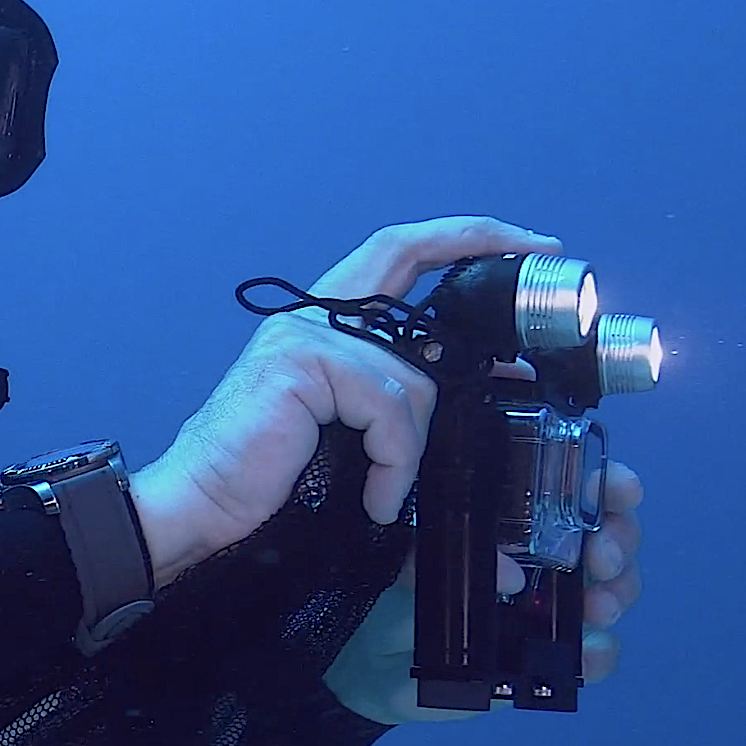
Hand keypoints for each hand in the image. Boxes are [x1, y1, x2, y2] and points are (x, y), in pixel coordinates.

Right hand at [130, 217, 560, 584]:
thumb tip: (505, 433)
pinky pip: (386, 403)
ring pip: (412, 371)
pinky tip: (377, 496)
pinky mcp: (300, 364)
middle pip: (403, 251)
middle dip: (477, 243)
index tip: (527, 244)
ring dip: (413, 441)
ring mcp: (305, 334)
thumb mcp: (362, 445)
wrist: (205, 507)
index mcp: (332, 324)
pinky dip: (394, 459)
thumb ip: (419, 426)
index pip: (401, 251)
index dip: (463, 238)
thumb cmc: (275, 478)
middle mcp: (316, 315)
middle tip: (540, 257)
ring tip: (390, 489)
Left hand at [324, 459, 648, 723]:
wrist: (373, 666)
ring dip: (617, 593)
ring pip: (610, 590)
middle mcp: (542, 558)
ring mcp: (549, 609)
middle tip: (601, 558)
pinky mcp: (545, 658)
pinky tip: (588, 652)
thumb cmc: (391, 596)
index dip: (607, 485)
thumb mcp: (402, 566)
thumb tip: (508, 575)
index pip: (573, 488)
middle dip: (619, 541)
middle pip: (608, 537)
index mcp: (512, 520)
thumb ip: (432, 558)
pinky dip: (600, 653)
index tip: (619, 492)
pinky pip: (590, 655)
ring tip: (598, 605)